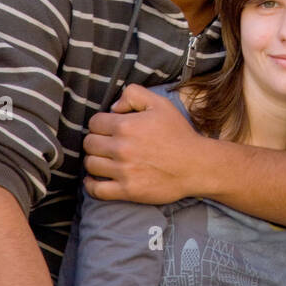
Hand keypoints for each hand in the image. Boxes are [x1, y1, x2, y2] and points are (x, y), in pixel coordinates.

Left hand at [84, 83, 209, 202]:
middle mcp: (121, 149)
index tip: (109, 128)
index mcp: (126, 126)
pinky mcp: (128, 190)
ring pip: (90, 164)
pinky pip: (96, 190)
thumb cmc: (179, 134)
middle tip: (107, 143)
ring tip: (105, 159)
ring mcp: (124, 171)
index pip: (94, 123)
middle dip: (96, 141)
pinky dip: (91, 185)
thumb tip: (113, 107)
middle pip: (89, 143)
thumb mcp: (161, 104)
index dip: (100, 124)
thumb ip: (134, 94)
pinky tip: (95, 179)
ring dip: (94, 160)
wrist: (196, 165)